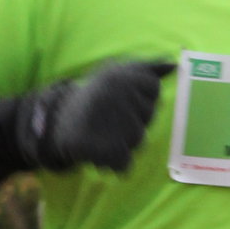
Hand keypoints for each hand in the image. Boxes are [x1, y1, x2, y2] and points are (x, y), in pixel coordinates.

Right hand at [16, 60, 173, 173]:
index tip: (118, 96)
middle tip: (107, 115)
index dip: (139, 97)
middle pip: (147, 116)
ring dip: (122, 141)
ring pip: (137, 140)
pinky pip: (124, 164)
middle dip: (132, 120)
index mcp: (120, 74)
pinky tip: (100, 150)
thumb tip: (174, 64)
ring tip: (101, 132)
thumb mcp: (116, 74)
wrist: (55, 122)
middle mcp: (115, 94)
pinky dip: (114, 163)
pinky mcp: (101, 148)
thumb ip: (147, 69)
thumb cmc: (95, 98)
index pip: (153, 89)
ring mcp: (108, 120)